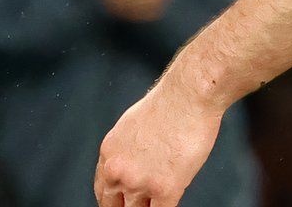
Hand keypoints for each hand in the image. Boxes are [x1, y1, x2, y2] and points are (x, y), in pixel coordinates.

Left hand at [95, 74, 223, 206]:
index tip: (121, 205)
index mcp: (109, 153)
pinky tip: (171, 199)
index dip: (113, 202)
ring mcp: (140, 182)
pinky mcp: (165, 189)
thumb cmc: (169, 104)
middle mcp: (118, 170)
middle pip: (114, 206)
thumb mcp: (132, 127)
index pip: (103, 190)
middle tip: (139, 206)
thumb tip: (135, 166)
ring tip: (156, 201)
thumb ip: (128, 152)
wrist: (188, 96)